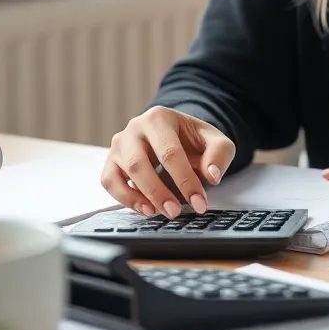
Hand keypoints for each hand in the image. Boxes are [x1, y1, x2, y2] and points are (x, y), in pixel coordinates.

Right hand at [102, 106, 235, 218]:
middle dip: (159, 192)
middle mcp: (135, 128)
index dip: (185, 180)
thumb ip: (219, 153)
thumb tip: (212, 175)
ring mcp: (120, 144)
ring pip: (121, 173)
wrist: (175, 133)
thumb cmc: (192, 138)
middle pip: (140, 163)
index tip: (199, 202)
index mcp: (159, 117)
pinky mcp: (112, 161)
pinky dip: (124, 198)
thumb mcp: (214, 140)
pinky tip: (144, 208)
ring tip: (159, 212)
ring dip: (139, 197)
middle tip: (176, 212)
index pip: (170, 152)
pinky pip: (109, 181)